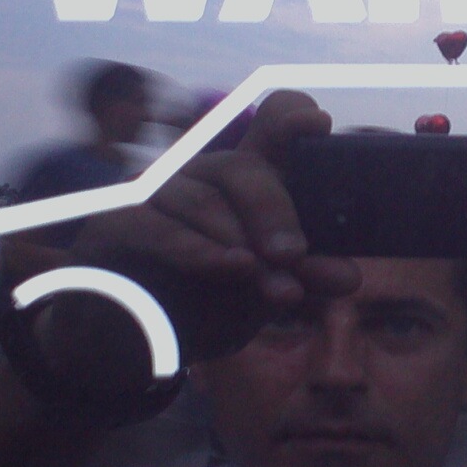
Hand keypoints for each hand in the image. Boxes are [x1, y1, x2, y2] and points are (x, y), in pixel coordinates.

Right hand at [33, 92, 360, 387]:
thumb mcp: (261, 292)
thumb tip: (349, 275)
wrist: (131, 349)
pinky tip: (231, 269)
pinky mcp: (117, 218)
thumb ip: (300, 276)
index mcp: (242, 184)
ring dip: (242, 245)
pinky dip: (200, 251)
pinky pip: (161, 227)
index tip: (319, 124)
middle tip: (294, 255)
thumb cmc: (203, 303)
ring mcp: (155, 192)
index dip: (290, 118)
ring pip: (205, 199)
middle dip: (274, 211)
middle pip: (242, 167)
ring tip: (276, 289)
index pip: (266, 128)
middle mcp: (199, 175)